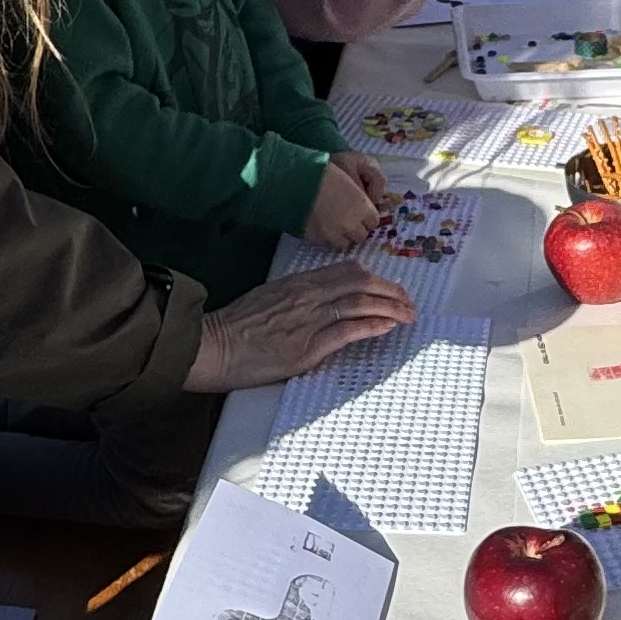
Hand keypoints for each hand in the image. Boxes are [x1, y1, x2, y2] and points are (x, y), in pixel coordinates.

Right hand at [187, 264, 414, 390]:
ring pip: (359, 304)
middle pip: (361, 283)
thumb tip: (323, 301)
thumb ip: (297, 296)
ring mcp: (307, 321)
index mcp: (297, 283)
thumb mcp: (268, 298)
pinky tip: (386, 327)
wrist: (212, 346)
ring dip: (390, 308)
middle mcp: (306, 296)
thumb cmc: (234, 326)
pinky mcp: (305, 348)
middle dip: (391, 291)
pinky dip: (371, 327)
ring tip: (407, 315)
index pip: (347, 271)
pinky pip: (347, 332)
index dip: (375, 278)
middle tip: (408, 302)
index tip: (390, 287)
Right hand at [302, 153, 386, 251]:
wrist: (296, 180)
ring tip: (334, 223)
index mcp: (362, 206)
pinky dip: (328, 237)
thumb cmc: (325, 171)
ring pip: (345, 243)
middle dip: (356, 227)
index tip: (361, 212)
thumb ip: (368, 190)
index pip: (374, 222)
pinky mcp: (318, 239)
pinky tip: (322, 225)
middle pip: (361, 235)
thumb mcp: (355, 172)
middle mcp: (350, 223)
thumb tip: (370, 204)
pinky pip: (328, 244)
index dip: (367, 216)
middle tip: (347, 217)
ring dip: (342, 235)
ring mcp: (333, 234)